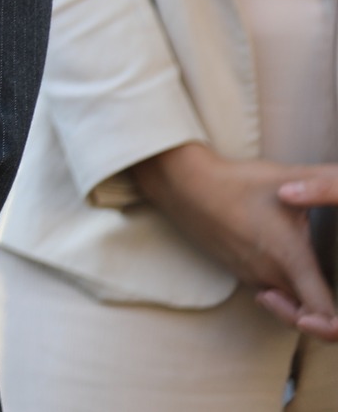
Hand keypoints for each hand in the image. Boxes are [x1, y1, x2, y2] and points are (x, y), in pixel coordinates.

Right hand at [134, 142, 337, 338]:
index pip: (323, 317)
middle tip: (334, 308)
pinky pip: (268, 292)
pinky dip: (282, 292)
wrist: (183, 184)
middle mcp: (270, 276)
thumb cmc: (237, 182)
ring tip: (312, 284)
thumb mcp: (288, 177)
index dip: (337, 328)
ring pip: (286, 305)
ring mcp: (250, 276)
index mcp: (291, 260)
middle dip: (323, 319)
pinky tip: (284, 266)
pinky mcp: (236, 271)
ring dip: (303, 304)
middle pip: (306, 318)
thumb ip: (328, 182)